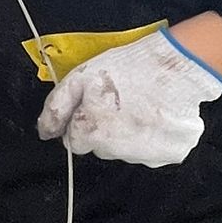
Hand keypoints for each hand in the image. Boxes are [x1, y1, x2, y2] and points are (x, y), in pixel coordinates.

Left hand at [36, 27, 221, 167]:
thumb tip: (44, 133)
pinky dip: (154, 138)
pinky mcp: (170, 155)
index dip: (81, 121)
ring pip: (126, 151)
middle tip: (118, 102)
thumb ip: (56, 108)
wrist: (176, 66)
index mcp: (92, 134)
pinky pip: (153, 152)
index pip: (73, 142)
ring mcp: (145, 156)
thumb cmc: (127, 68)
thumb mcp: (80, 78)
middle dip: (103, 130)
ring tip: (140, 106)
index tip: (94, 105)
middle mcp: (117, 152)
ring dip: (129, 135)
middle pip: (100, 148)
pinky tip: (157, 115)